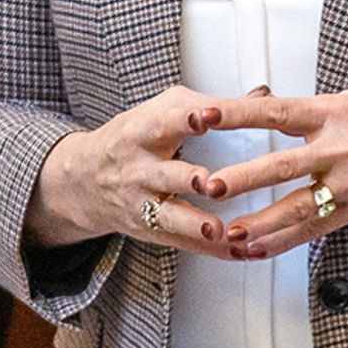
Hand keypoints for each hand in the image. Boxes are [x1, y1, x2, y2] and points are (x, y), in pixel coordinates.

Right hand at [27, 85, 251, 257]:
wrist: (85, 178)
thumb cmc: (133, 138)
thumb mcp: (161, 112)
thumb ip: (210, 106)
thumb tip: (262, 96)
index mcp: (142, 131)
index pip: (164, 121)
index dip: (186, 119)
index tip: (208, 116)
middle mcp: (139, 168)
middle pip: (164, 173)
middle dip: (188, 178)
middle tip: (210, 181)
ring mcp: (143, 202)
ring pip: (170, 216)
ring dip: (195, 224)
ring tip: (217, 229)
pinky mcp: (151, 229)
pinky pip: (183, 243)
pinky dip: (212, 250)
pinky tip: (236, 252)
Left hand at [203, 88, 347, 259]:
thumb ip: (320, 112)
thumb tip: (280, 112)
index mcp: (335, 111)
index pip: (274, 110)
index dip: (237, 113)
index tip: (205, 114)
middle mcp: (340, 147)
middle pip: (280, 165)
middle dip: (242, 178)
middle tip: (209, 186)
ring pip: (296, 205)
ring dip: (258, 221)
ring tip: (226, 232)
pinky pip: (316, 228)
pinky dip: (284, 240)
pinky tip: (259, 249)